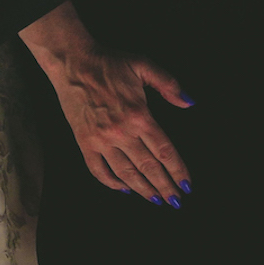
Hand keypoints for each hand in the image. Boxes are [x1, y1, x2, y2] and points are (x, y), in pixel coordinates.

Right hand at [19, 5, 192, 204]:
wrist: (74, 63)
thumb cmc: (109, 63)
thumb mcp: (144, 65)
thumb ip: (169, 84)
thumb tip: (189, 102)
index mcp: (140, 115)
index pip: (164, 151)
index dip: (178, 171)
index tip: (187, 185)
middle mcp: (122, 132)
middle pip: (148, 167)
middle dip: (164, 187)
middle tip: (175, 201)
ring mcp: (101, 140)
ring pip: (125, 173)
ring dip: (142, 189)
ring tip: (154, 200)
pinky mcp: (84, 142)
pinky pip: (98, 170)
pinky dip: (110, 183)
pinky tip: (122, 188)